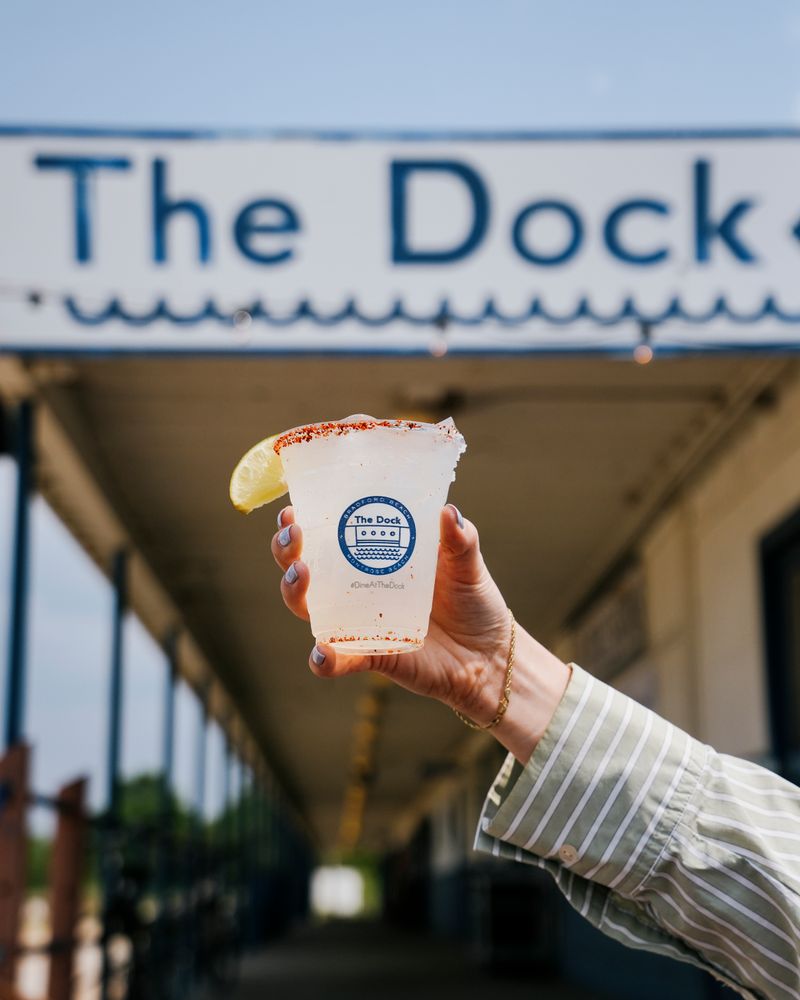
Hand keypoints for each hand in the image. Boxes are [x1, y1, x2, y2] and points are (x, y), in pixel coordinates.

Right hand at [271, 504, 570, 761]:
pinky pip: (338, 660)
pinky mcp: (371, 656)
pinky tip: (322, 653)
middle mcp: (356, 589)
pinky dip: (324, 659)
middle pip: (303, 568)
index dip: (302, 521)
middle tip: (294, 537)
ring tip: (299, 575)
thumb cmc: (472, 601)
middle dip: (287, 551)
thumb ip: (460, 540)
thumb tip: (448, 513)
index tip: (292, 509)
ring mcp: (359, 623)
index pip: (327, 534)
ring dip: (295, 592)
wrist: (489, 654)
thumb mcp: (468, 565)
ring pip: (309, 609)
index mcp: (373, 557)